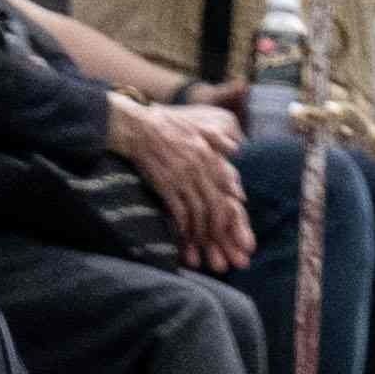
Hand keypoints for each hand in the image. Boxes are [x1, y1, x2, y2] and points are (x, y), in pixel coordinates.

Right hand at [108, 90, 253, 268]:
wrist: (138, 128)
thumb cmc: (167, 128)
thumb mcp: (197, 128)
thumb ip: (218, 139)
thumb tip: (236, 148)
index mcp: (209, 155)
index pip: (224, 189)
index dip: (228, 211)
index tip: (229, 228)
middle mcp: (200, 167)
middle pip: (215, 205)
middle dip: (218, 229)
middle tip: (218, 244)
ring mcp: (182, 176)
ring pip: (198, 211)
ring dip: (200, 231)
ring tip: (200, 245)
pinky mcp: (165, 184)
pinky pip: (179, 211)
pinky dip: (183, 226)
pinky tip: (183, 236)